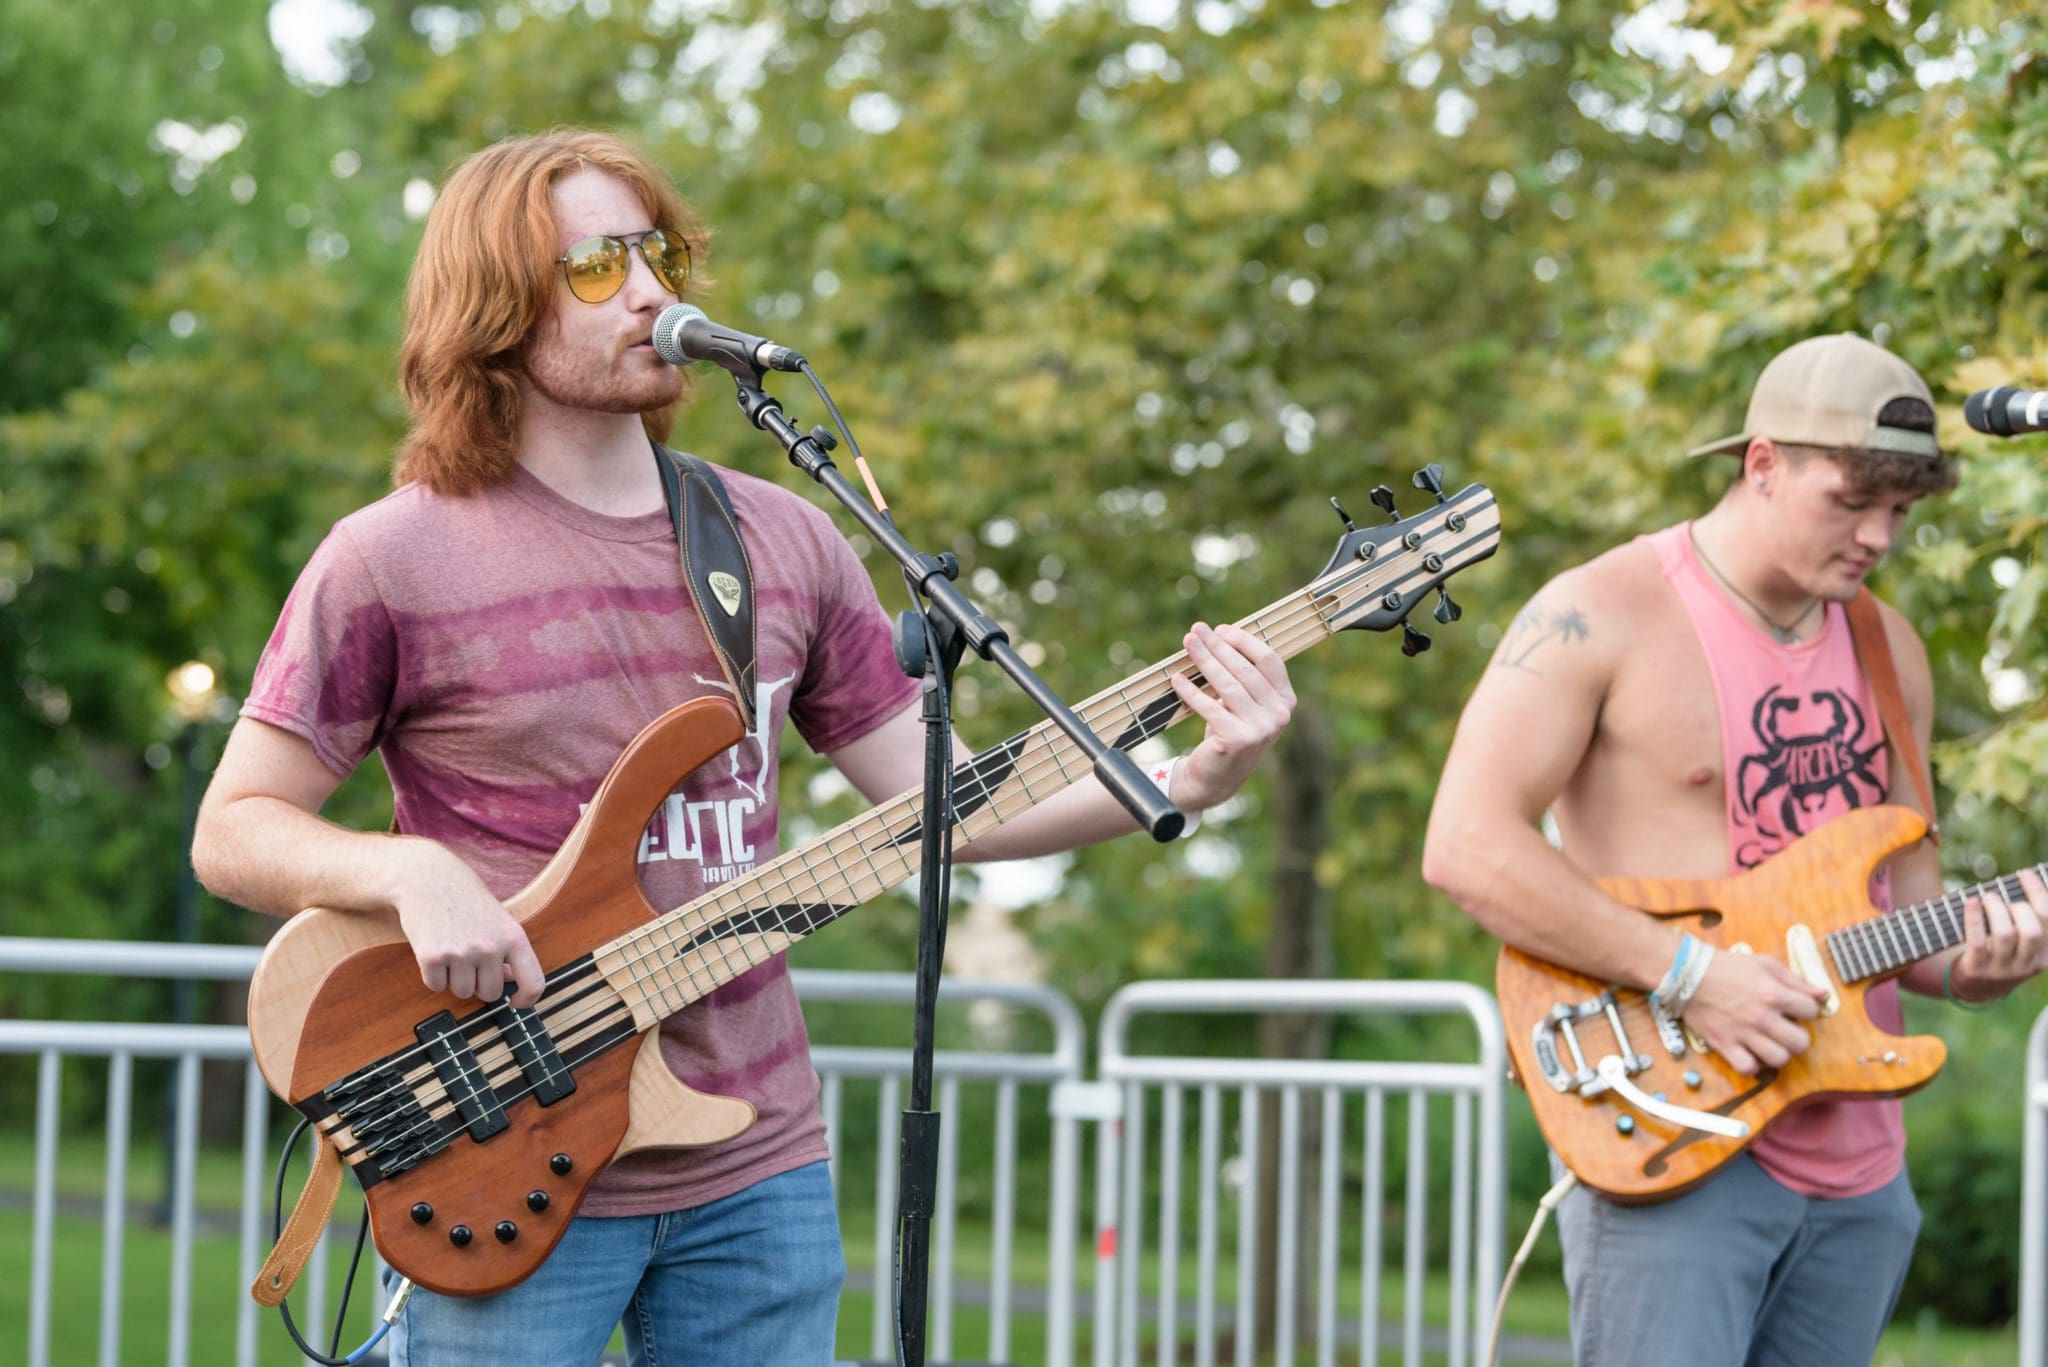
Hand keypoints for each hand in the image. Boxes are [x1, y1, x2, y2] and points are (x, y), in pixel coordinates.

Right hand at [392, 839, 546, 1008]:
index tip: (516, 1002)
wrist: (428, 878)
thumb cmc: (466, 899)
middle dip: (479, 983)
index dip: (527, 999)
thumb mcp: (499, 920)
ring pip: (462, 992)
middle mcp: (490, 947)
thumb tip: (512, 981)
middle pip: (490, 993)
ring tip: (452, 950)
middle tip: (470, 959)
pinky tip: (435, 950)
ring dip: (455, 979)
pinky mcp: (432, 957)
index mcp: (513, 937)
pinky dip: (434, 976)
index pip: (533, 981)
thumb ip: (508, 951)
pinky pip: (436, 986)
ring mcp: (461, 953)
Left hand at [1167, 622, 1296, 809]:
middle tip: (1196, 631)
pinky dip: (1191, 692)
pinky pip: (1210, 708)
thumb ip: (1239, 673)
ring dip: (1204, 661)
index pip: (1269, 660)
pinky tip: (1177, 679)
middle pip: (1246, 669)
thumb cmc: (1227, 730)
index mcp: (1285, 700)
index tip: (1220, 629)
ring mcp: (1261, 729)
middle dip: (1218, 647)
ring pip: (1228, 685)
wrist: (1216, 777)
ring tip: (1187, 644)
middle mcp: (1279, 714)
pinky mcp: (1238, 740)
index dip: (1244, 641)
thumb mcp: (1241, 702)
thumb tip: (1215, 634)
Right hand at [1680, 951, 1826, 1074]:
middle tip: (1785, 1030)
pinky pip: (1748, 1068)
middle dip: (1797, 1037)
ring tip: (1769, 1043)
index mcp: (1774, 994)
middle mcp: (1762, 1017)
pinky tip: (1749, 1053)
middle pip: (1801, 1043)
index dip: (1808, 1010)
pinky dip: (1752, 1065)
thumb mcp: (1765, 964)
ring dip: (1778, 1052)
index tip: (1796, 1009)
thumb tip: (1823, 994)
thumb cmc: (1727, 967)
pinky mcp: (1724, 1044)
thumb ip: (1796, 980)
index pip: (1812, 1012)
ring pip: (1779, 1059)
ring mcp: (1743, 1033)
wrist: (1686, 974)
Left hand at [1948, 867, 2047, 1002]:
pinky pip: (1978, 942)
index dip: (2039, 893)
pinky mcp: (1978, 970)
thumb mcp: (2025, 943)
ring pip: (2006, 935)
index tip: (2025, 873)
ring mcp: (2003, 969)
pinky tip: (1971, 902)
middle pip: (2033, 931)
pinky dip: (1974, 919)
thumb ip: (2031, 919)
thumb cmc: (2002, 953)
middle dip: (2020, 907)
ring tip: (1987, 897)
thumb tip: (2028, 878)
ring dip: (1996, 910)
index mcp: (2046, 954)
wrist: (1977, 987)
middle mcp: (2028, 964)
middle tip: (2003, 897)